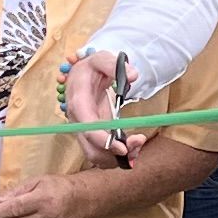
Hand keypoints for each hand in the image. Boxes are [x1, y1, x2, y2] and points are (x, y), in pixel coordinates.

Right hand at [60, 49, 140, 166]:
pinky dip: (118, 156)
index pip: (86, 128)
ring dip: (118, 158)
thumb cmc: (92, 67)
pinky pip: (103, 153)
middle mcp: (79, 123)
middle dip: (115, 154)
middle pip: (92, 150)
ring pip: (97, 156)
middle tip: (138, 142)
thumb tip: (132, 75)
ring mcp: (85, 132)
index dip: (103, 141)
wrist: (83, 75)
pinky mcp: (94, 136)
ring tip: (138, 143)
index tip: (122, 147)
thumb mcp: (100, 59)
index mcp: (79, 103)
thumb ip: (114, 65)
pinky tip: (133, 146)